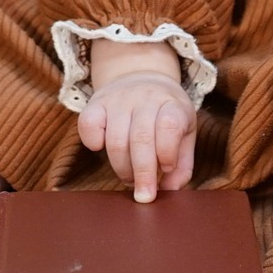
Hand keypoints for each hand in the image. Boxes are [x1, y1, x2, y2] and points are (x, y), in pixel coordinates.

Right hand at [78, 46, 197, 202]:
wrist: (142, 76)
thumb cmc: (165, 114)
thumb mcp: (185, 132)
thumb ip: (182, 163)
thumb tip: (170, 190)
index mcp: (172, 104)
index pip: (169, 126)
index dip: (167, 152)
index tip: (166, 169)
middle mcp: (145, 97)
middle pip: (141, 138)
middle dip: (142, 173)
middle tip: (144, 196)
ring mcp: (119, 99)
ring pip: (115, 139)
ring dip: (122, 167)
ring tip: (130, 179)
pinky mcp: (96, 102)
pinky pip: (88, 124)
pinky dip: (92, 142)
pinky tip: (102, 149)